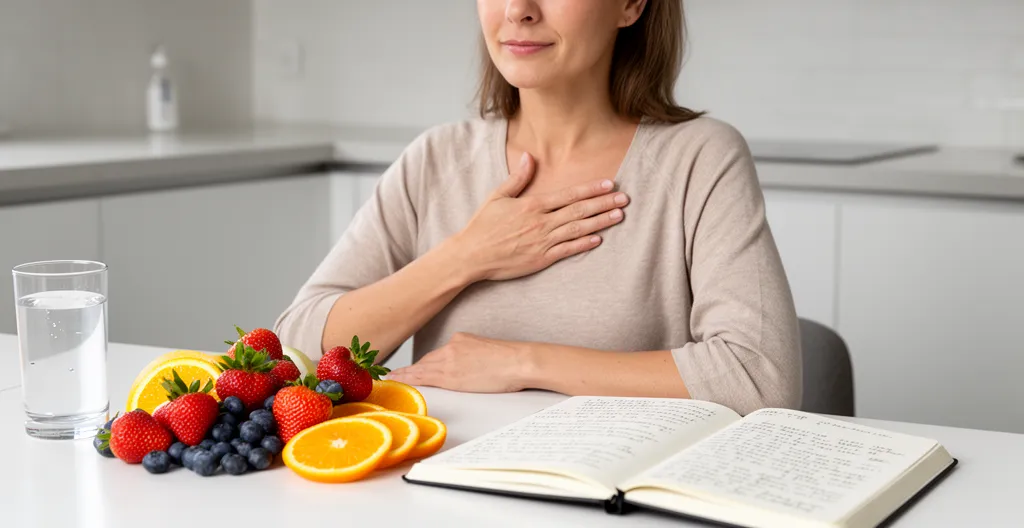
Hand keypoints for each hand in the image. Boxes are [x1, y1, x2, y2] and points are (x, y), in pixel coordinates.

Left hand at [386, 332, 533, 392]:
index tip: (414, 368)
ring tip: (390, 380)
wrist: (520, 361)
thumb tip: (469, 369)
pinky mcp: (450, 375)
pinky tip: (397, 382)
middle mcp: (451, 346)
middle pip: (427, 361)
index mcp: (461, 339)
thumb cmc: (512, 360)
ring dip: (405, 374)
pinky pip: (422, 377)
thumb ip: (474, 356)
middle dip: (412, 369)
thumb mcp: (489, 352)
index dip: (425, 364)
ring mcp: (449, 360)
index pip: (438, 354)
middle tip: (395, 375)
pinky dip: (408, 379)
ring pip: (421, 368)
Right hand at [450, 152, 628, 281]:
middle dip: (603, 204)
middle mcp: (541, 223)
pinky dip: (583, 244)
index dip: (591, 189)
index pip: (568, 195)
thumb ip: (518, 178)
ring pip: (577, 230)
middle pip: (579, 211)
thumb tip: (530, 156)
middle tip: (624, 198)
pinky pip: (567, 250)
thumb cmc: (483, 226)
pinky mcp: (541, 259)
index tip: (609, 184)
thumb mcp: (498, 196)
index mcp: (532, 205)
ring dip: (600, 222)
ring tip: (618, 215)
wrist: (471, 255)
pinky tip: (599, 239)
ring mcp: (542, 242)